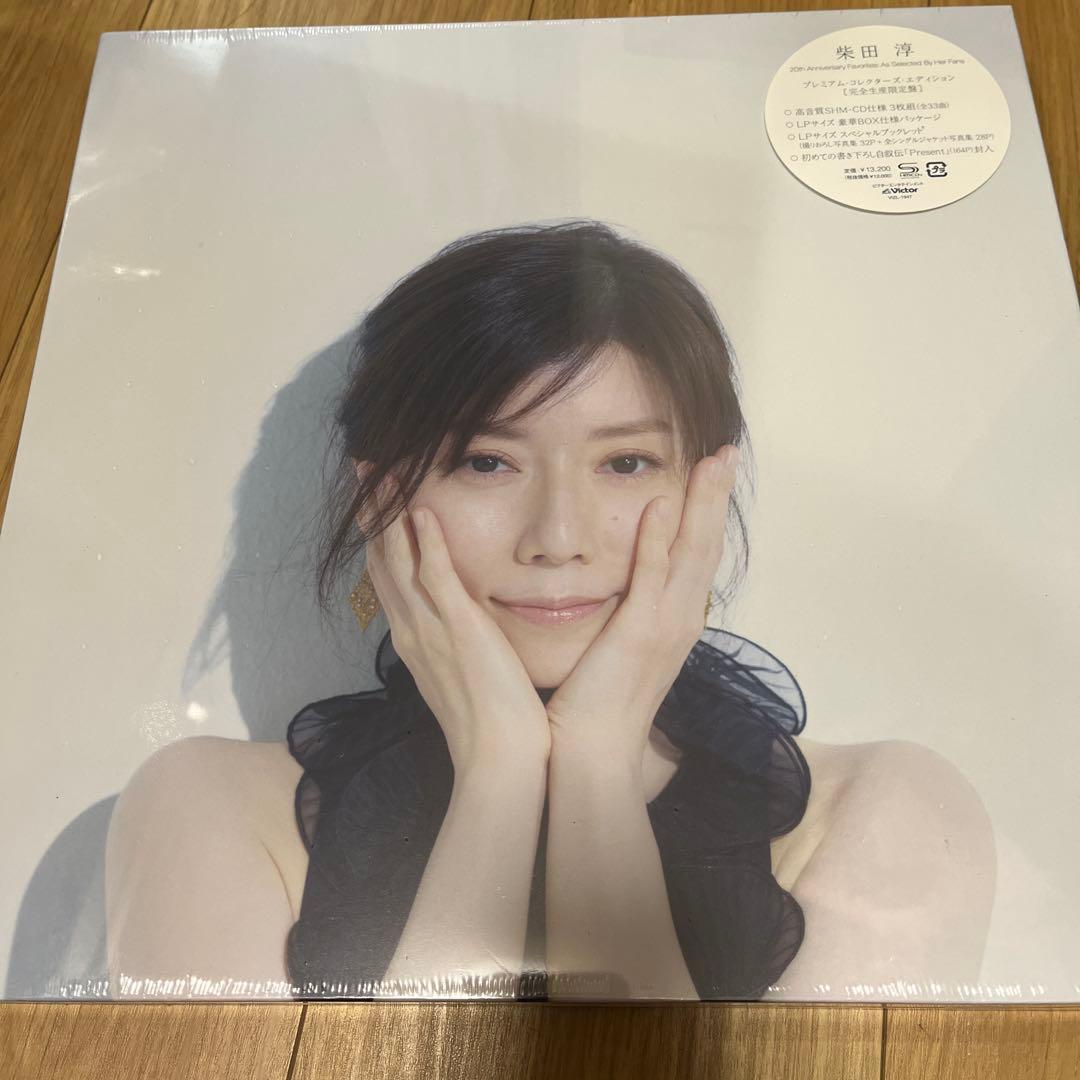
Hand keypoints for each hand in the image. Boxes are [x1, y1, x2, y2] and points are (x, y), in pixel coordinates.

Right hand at [363, 478, 550, 772]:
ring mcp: (431, 629)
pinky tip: (421, 510)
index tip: (375, 500)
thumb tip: (456, 623)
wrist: (497, 759)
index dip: (378, 535)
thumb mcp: (460, 674)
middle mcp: (412, 629)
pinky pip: (436, 576)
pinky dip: (426, 542)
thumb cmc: (488, 722)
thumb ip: (453, 643)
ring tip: (382, 472)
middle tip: (364, 469)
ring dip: (390, 514)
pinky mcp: (460, 630)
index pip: (388, 576)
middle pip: (382, 559)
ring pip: (399, 560)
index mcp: (414, 639)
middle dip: (372, 512)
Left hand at [544, 446, 738, 761]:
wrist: (595, 752)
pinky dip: (657, 538)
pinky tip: (661, 502)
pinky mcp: (638, 633)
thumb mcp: (624, 651)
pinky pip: (651, 576)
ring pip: (691, 552)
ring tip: (713, 460)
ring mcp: (664, 626)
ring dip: (702, 504)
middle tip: (727, 452)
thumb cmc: (601, 705)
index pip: (696, 557)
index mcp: (676, 622)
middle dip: (716, 497)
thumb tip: (630, 596)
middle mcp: (681, 620)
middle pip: (706, 545)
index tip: (712, 475)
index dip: (707, 514)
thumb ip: (633, 617)